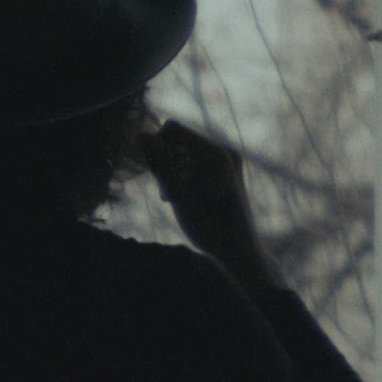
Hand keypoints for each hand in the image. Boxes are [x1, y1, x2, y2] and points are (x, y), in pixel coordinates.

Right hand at [140, 120, 281, 285]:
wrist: (240, 252)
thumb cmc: (211, 230)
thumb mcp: (180, 199)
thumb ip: (160, 166)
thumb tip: (141, 136)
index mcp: (218, 154)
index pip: (173, 129)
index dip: (156, 148)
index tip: (158, 179)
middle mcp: (225, 150)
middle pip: (177, 141)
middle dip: (165, 164)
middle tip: (169, 197)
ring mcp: (226, 158)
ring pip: (182, 153)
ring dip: (172, 174)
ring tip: (176, 201)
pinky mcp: (224, 167)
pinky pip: (193, 161)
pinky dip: (183, 177)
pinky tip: (185, 199)